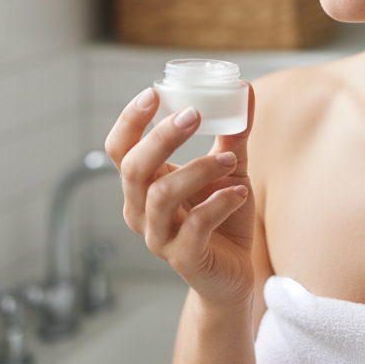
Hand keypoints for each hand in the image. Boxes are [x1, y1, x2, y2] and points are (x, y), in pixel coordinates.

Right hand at [104, 86, 256, 307]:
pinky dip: (219, 203)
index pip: (119, 148)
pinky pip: (194, 227)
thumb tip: (245, 89)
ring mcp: (159, 237)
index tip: (153, 93)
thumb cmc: (222, 216)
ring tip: (231, 160)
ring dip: (198, 170)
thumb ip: (233, 133)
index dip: (129, 121)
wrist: (234, 274)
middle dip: (160, 138)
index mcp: (143, 184)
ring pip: (161, 196)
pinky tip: (239, 193)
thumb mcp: (228, 168)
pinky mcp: (184, 258)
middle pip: (133, 169)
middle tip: (193, 115)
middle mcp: (141, 210)